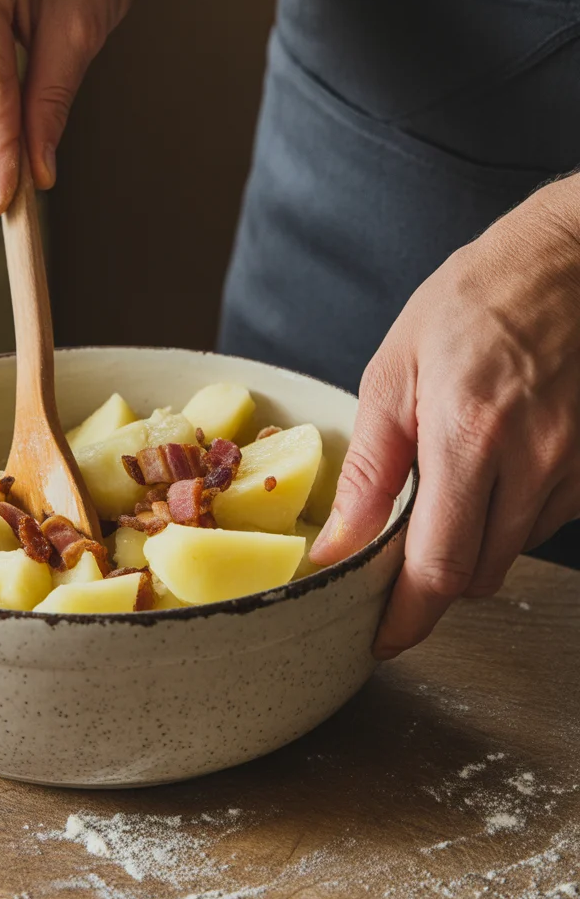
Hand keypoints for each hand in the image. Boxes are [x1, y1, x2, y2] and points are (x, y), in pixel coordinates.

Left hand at [310, 175, 579, 657]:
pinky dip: (507, 514)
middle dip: (431, 579)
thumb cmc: (476, 301)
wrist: (575, 261)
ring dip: (470, 543)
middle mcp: (535, 461)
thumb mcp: (396, 370)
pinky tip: (494, 463)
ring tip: (450, 480)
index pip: (440, 566)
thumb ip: (373, 468)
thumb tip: (341, 544)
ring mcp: (576, 467)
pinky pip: (542, 521)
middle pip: (476, 574)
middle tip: (398, 547)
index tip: (381, 637)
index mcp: (471, 434)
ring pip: (510, 552)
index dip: (408, 618)